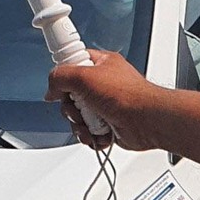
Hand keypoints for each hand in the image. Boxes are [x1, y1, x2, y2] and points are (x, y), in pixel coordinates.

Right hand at [46, 49, 164, 151]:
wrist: (148, 122)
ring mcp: (105, 105)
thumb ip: (60, 77)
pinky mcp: (107, 125)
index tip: (58, 82)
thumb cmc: (128, 96)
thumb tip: (51, 88)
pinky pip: (87, 132)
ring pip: (77, 117)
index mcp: (100, 64)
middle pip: (69, 95)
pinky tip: (99, 134)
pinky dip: (90, 136)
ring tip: (91, 124)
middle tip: (80, 108)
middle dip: (70, 108)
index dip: (63, 74)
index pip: (72, 63)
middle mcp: (103, 84)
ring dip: (80, 125)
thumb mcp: (84, 76)